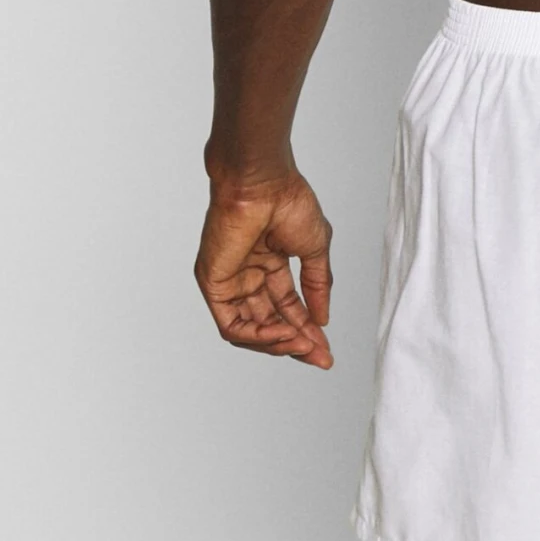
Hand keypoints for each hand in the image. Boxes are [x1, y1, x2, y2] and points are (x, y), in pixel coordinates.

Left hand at [194, 168, 333, 367]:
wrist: (263, 184)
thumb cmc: (288, 202)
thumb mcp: (314, 249)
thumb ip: (317, 285)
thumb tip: (323, 318)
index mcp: (270, 261)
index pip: (287, 305)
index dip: (307, 328)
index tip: (326, 348)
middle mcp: (247, 273)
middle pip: (270, 321)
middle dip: (295, 342)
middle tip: (319, 356)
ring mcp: (230, 280)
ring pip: (249, 329)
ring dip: (277, 342)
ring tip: (302, 345)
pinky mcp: (213, 284)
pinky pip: (232, 324)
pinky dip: (258, 335)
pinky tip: (282, 334)